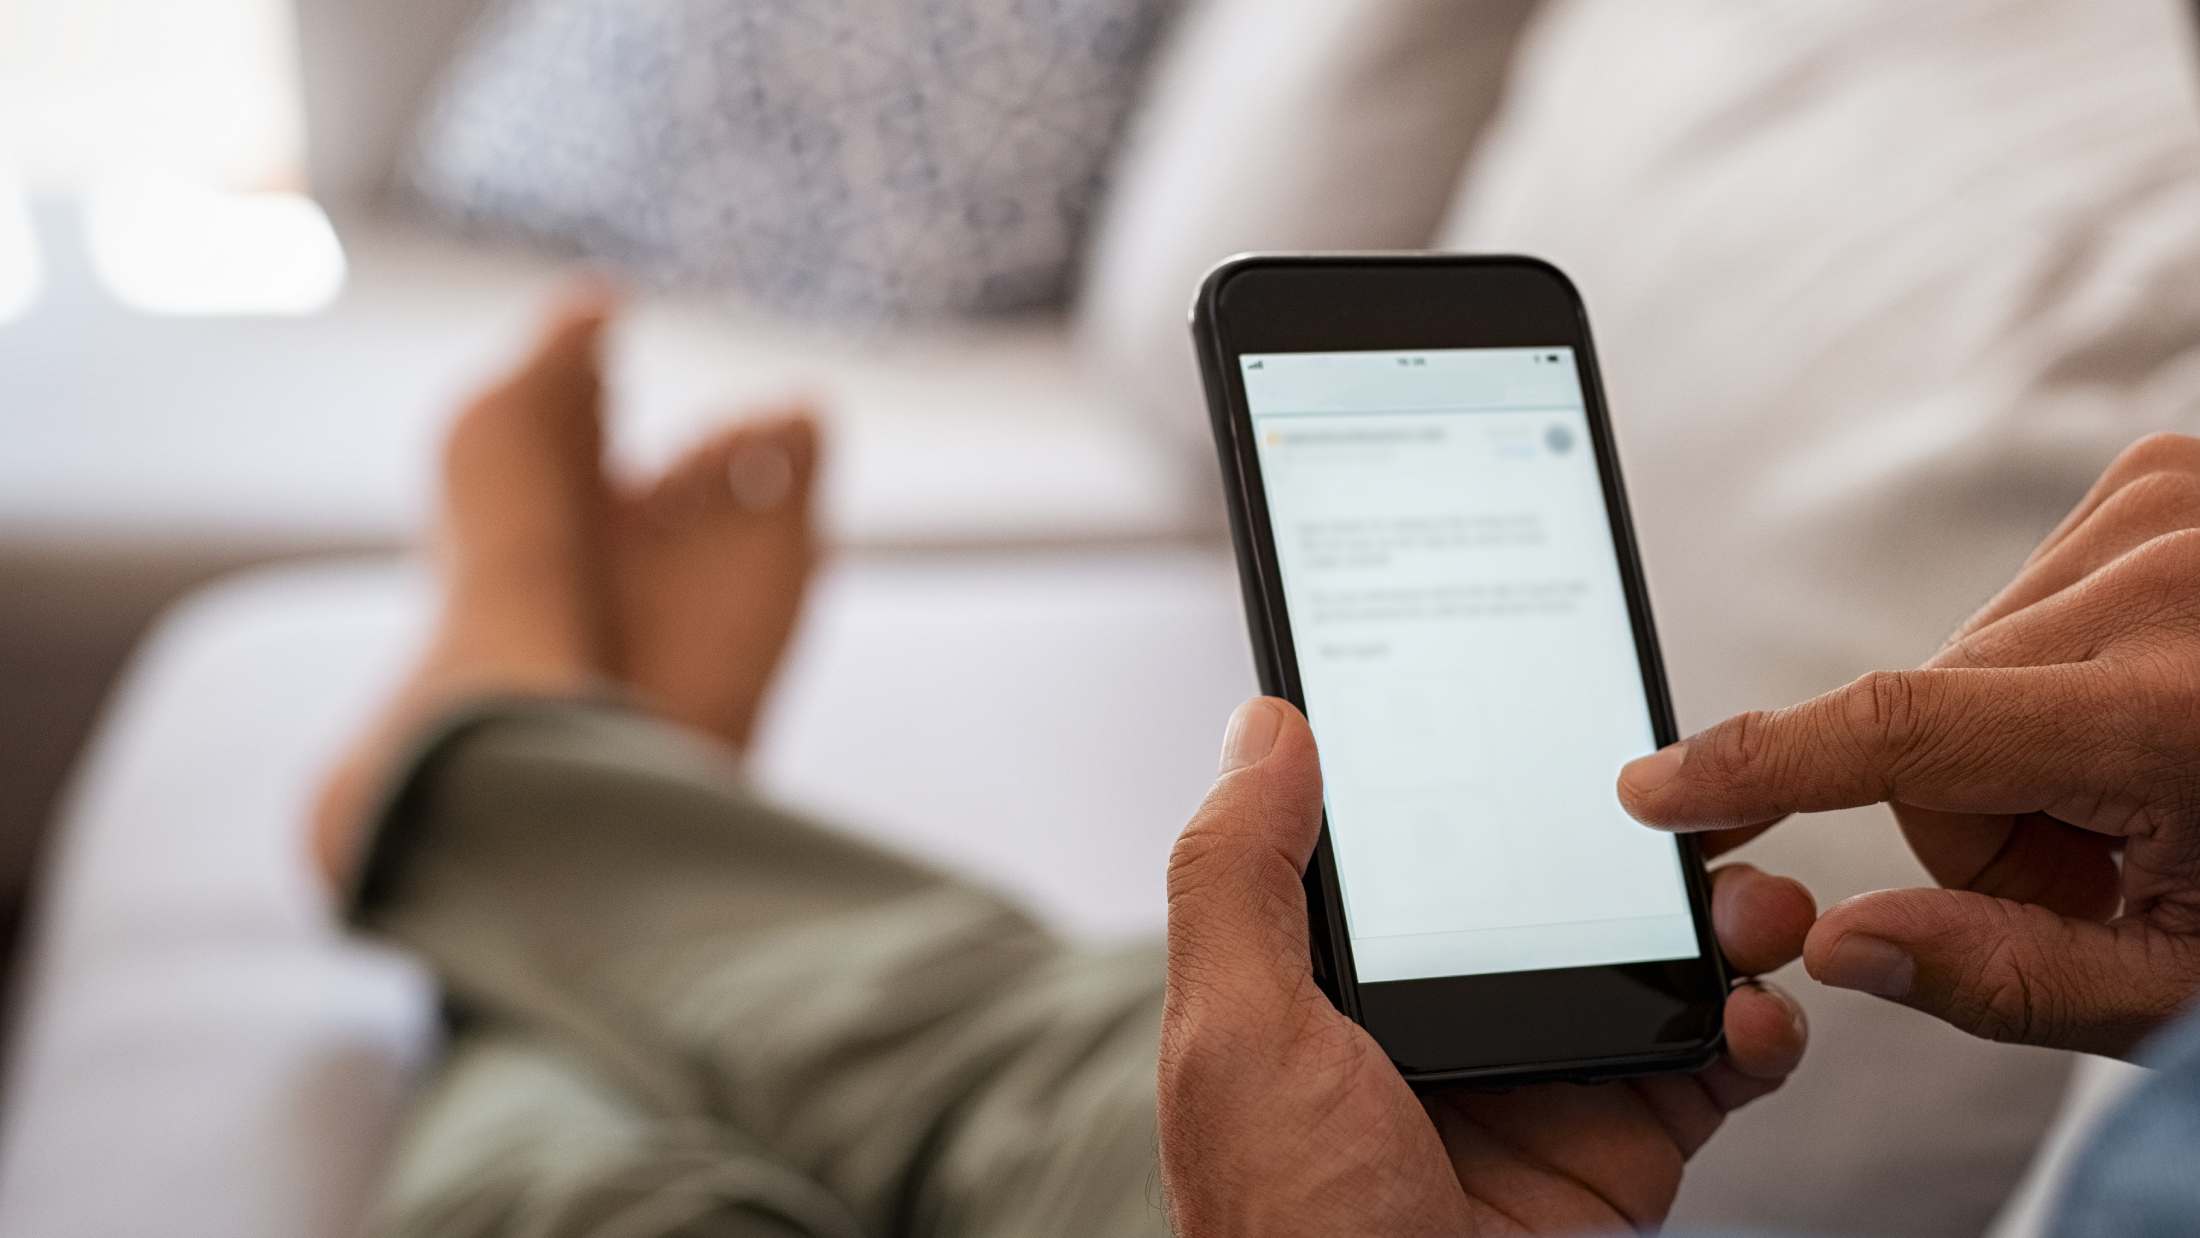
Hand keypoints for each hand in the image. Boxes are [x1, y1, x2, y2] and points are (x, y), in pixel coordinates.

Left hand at [1159, 698, 1811, 1235]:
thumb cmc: (1292, 1229)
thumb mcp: (1238, 1033)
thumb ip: (1241, 876)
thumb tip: (1266, 723)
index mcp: (1344, 980)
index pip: (1422, 837)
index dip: (1483, 764)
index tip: (1546, 688)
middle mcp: (1449, 1016)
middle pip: (1563, 883)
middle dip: (1641, 831)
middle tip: (1700, 793)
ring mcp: (1546, 1079)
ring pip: (1656, 956)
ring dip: (1725, 912)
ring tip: (1753, 904)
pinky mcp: (1624, 1146)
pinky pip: (1716, 1060)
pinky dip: (1760, 1025)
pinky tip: (1757, 1011)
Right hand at [1619, 432, 2199, 1057]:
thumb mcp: (2195, 984)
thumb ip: (2006, 977)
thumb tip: (1839, 947)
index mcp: (2177, 712)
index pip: (1902, 732)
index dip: (1759, 765)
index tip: (1655, 788)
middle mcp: (2169, 578)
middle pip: (1929, 722)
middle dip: (1983, 812)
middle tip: (2112, 850)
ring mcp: (2169, 505)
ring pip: (1962, 660)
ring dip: (2020, 738)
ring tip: (2150, 774)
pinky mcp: (2161, 474)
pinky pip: (2015, 595)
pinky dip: (2055, 665)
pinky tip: (2148, 698)